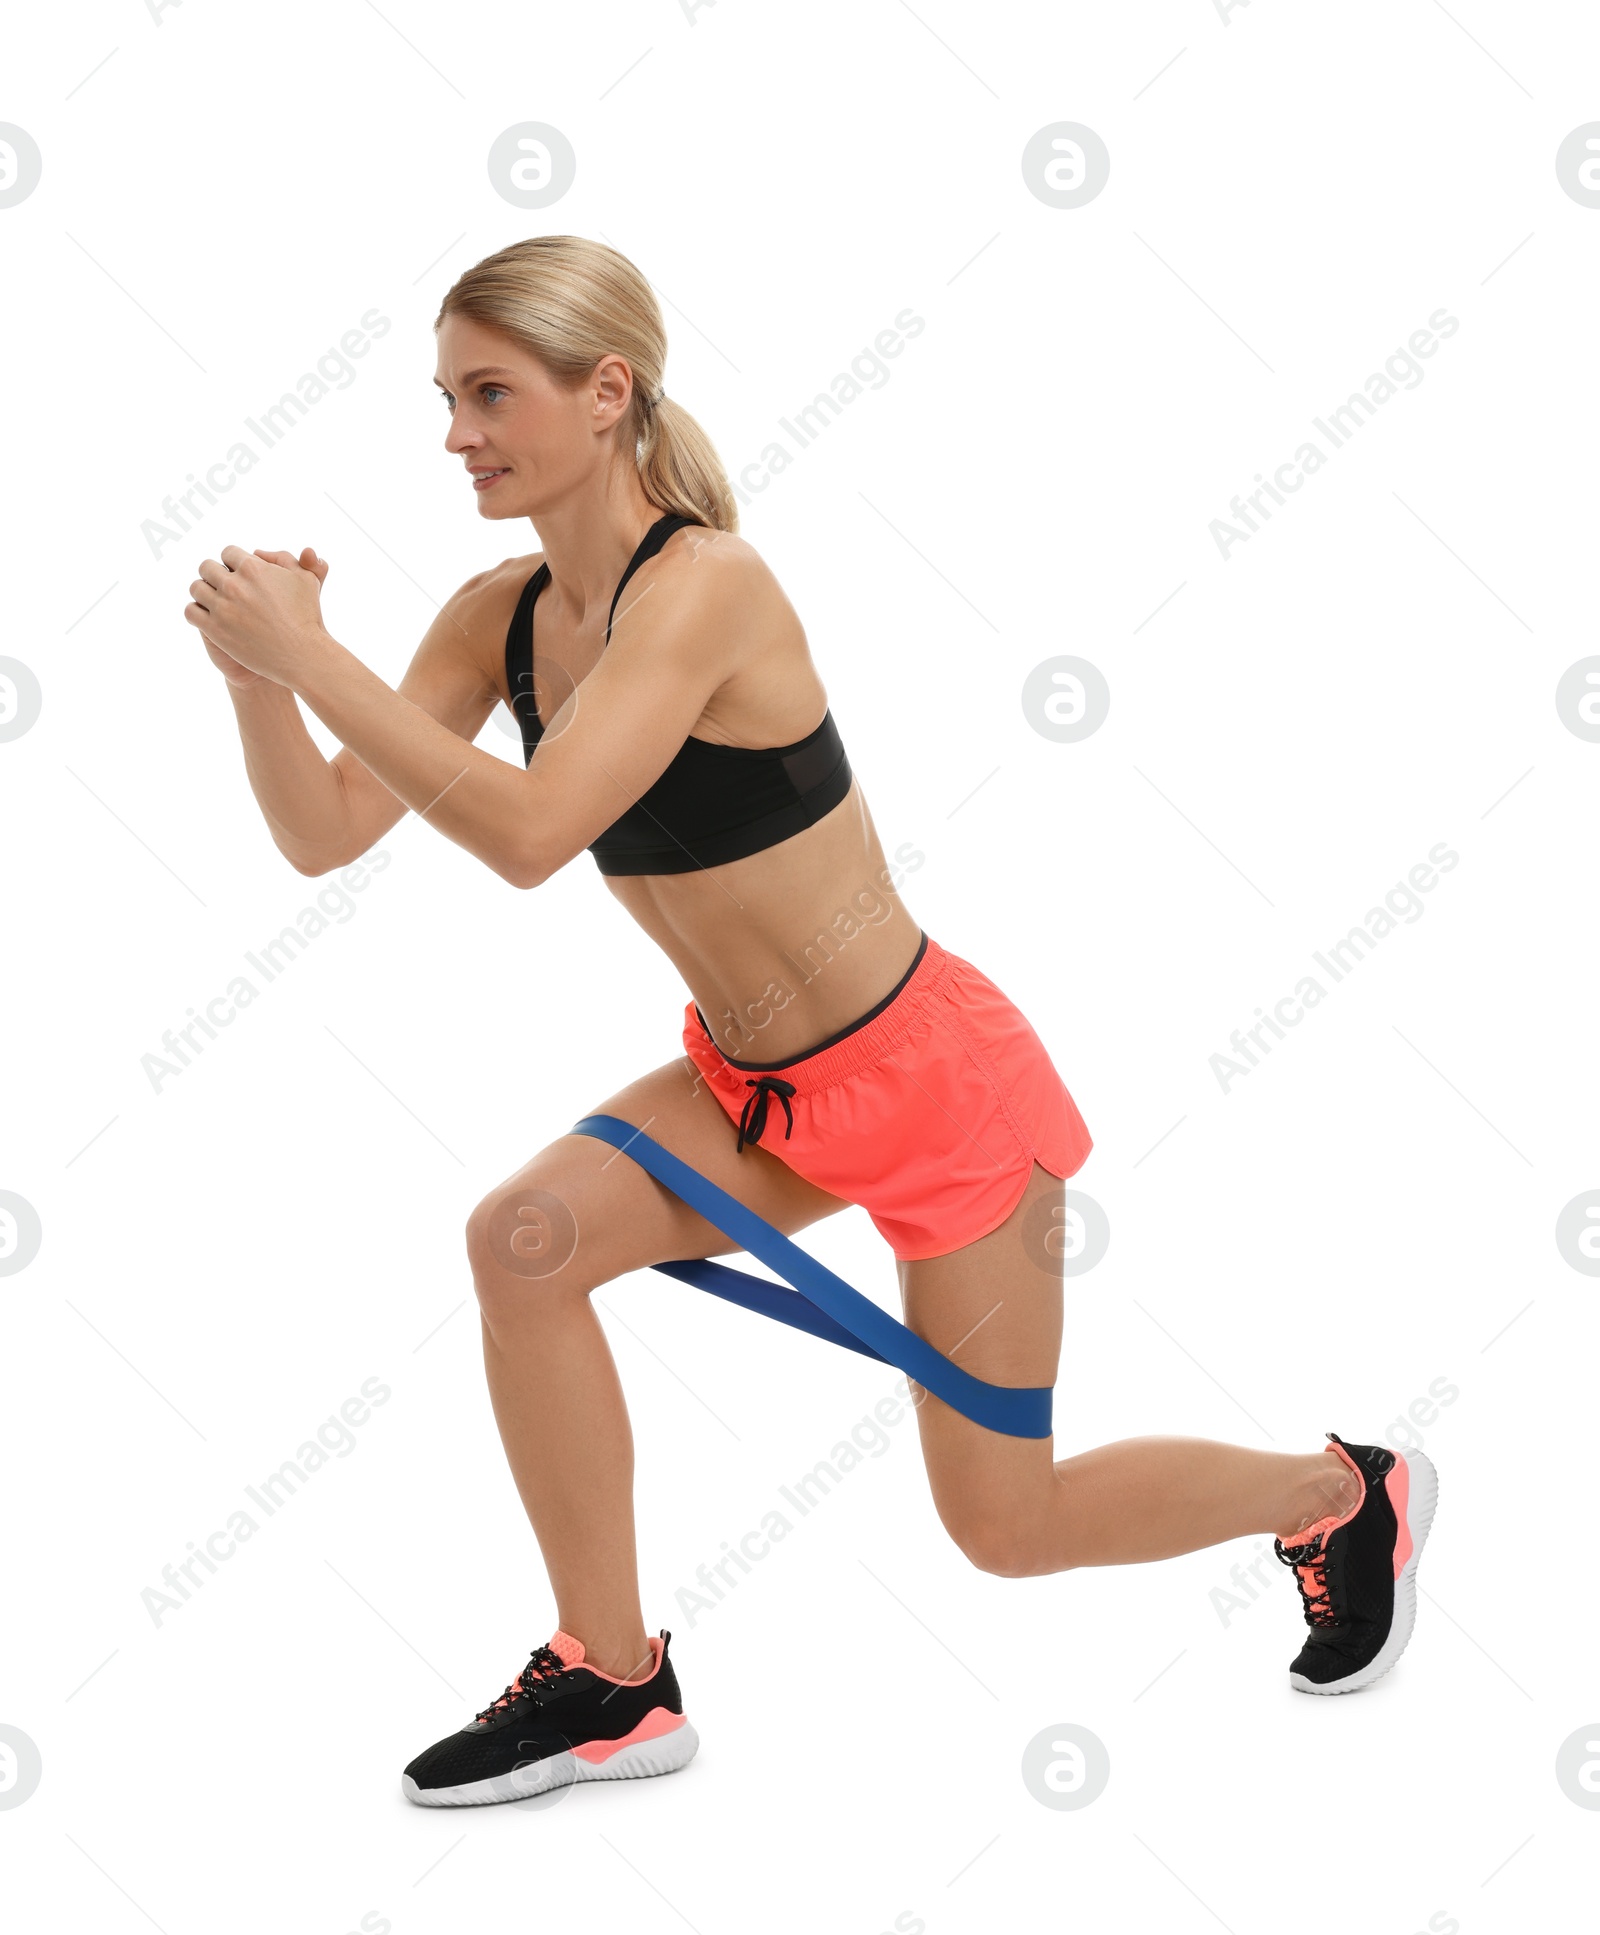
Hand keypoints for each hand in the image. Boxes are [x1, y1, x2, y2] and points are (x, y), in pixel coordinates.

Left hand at [186, 545, 330, 685]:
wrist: (302, 655)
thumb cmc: (307, 617)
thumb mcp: (305, 579)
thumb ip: (284, 558)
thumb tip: (256, 551)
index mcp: (253, 567)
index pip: (228, 552)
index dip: (233, 562)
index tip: (237, 573)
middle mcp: (234, 584)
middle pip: (207, 567)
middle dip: (215, 575)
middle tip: (223, 587)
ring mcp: (222, 607)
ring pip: (195, 588)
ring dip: (203, 592)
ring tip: (213, 602)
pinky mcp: (215, 629)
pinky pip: (191, 612)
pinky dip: (196, 612)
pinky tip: (207, 617)